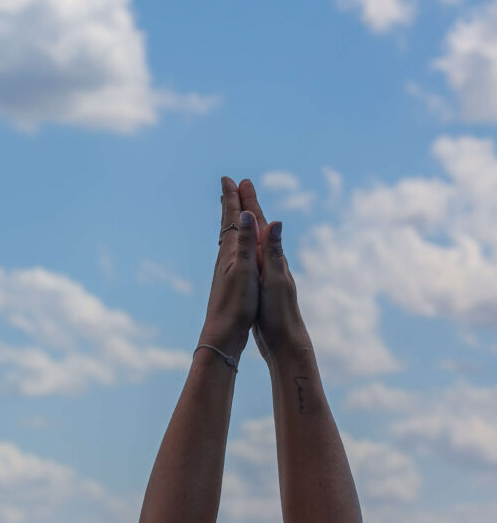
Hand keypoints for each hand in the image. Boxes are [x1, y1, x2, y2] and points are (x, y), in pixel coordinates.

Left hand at [199, 177, 260, 359]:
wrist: (222, 334)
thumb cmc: (235, 304)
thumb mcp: (245, 271)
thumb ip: (245, 242)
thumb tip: (245, 213)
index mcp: (230, 252)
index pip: (231, 218)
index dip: (232, 198)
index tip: (229, 178)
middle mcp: (226, 257)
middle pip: (227, 224)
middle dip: (230, 203)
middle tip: (229, 184)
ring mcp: (226, 269)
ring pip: (229, 237)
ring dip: (232, 220)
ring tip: (232, 210)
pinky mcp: (230, 280)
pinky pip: (233, 251)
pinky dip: (235, 239)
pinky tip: (235, 248)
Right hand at [236, 178, 311, 364]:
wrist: (285, 342)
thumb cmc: (280, 312)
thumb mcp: (275, 279)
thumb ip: (274, 251)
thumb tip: (274, 221)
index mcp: (271, 256)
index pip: (258, 222)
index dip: (248, 201)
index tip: (240, 180)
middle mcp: (269, 260)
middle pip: (255, 227)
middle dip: (246, 205)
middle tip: (237, 185)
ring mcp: (264, 272)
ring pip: (251, 240)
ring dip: (244, 223)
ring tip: (237, 211)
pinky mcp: (259, 284)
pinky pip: (249, 255)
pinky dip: (243, 244)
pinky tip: (241, 248)